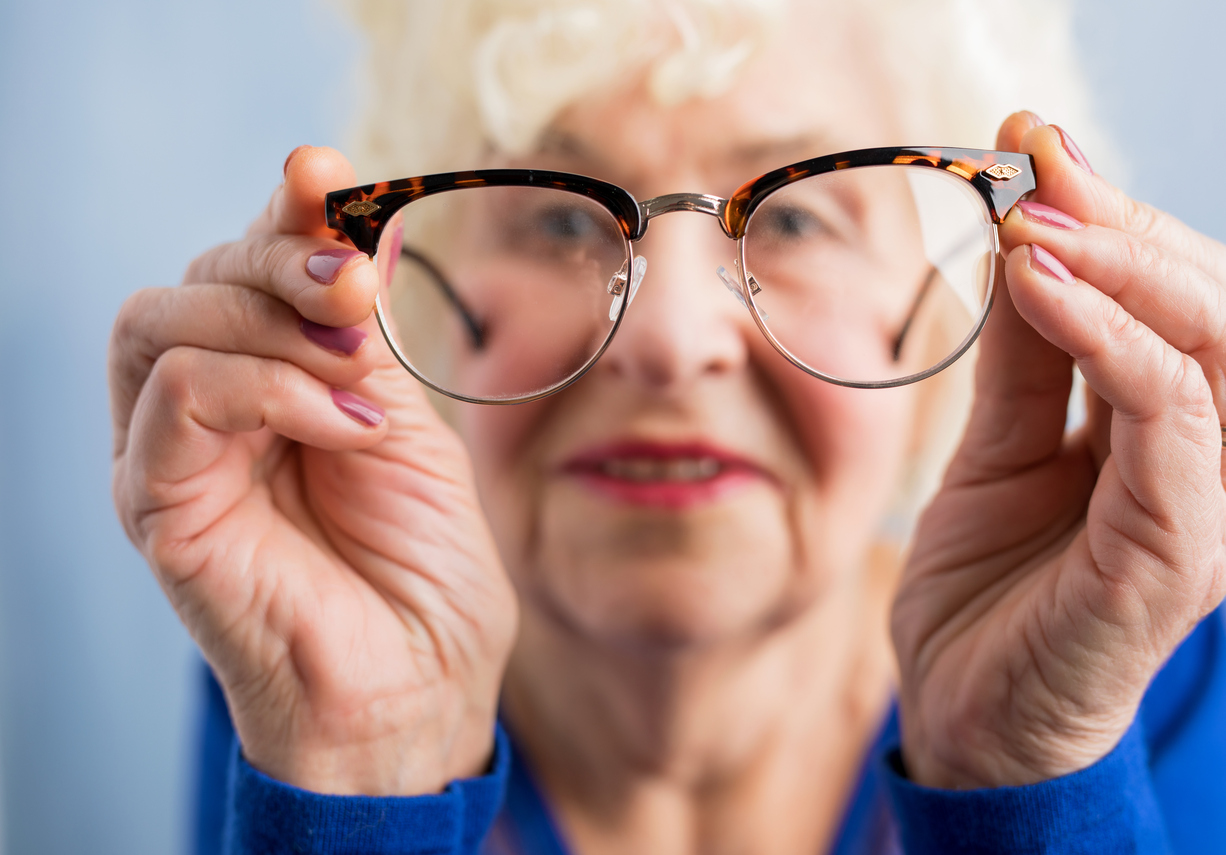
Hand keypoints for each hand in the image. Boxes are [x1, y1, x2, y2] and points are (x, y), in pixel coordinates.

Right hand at [109, 146, 516, 794]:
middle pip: (196, 278)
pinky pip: (180, 393)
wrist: (421, 685)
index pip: (249, 270)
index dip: (285, 216)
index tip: (328, 179)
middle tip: (355, 286)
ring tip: (358, 373)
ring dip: (270, 319)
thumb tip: (341, 211)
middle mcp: (205, 413)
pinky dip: (269, 386)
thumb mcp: (407, 422)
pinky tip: (346, 424)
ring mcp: (170, 457)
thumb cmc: (423, 570)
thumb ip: (361, 333)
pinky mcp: (156, 503)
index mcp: (268, 386)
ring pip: (162, 319)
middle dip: (281, 258)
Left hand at [892, 112, 1225, 787]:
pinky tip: (1043, 288)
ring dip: (1126, 267)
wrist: (967, 716)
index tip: (1034, 147)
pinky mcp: (1177, 553)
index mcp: (1167, 434)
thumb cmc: (990, 592)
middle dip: (1125, 220)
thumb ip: (1024, 360)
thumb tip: (1025, 244)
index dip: (1113, 216)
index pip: (1171, 300)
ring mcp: (1203, 508)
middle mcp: (1204, 462)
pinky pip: (1172, 422)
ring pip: (1212, 349)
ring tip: (1037, 219)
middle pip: (1211, 306)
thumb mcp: (995, 450)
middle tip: (1040, 161)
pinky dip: (1113, 343)